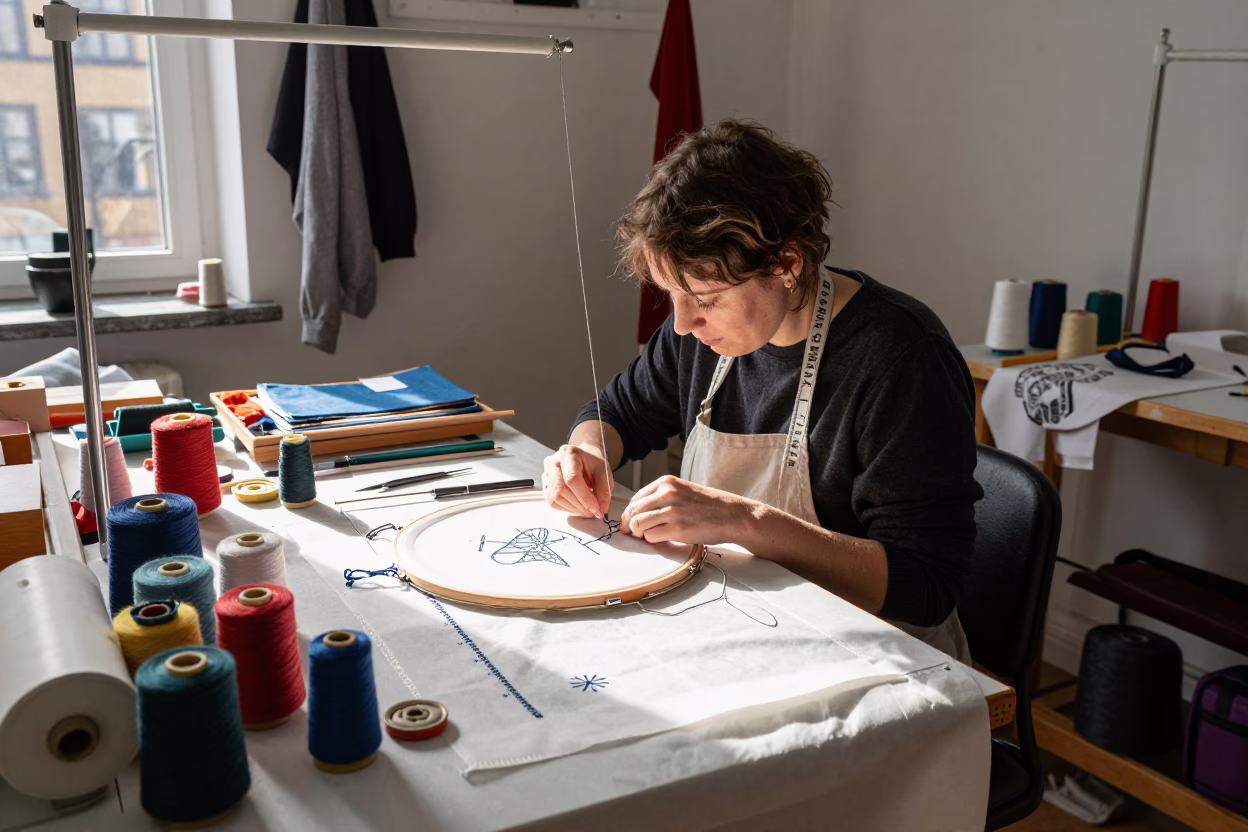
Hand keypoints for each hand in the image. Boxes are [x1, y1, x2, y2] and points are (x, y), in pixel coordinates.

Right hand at [542, 442, 613, 517]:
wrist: (582, 457)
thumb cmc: (591, 462)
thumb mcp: (603, 471)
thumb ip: (604, 489)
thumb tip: (601, 509)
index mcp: (569, 454)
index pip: (572, 479)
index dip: (585, 497)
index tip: (597, 509)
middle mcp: (553, 462)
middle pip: (561, 489)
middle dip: (579, 505)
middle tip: (593, 511)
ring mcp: (546, 474)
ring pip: (555, 498)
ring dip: (573, 508)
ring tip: (586, 509)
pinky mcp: (545, 485)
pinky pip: (552, 502)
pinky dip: (566, 508)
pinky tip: (577, 506)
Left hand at [620, 475, 756, 544]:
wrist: (734, 515)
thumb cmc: (710, 506)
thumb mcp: (684, 491)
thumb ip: (662, 497)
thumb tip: (639, 513)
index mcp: (666, 482)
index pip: (636, 499)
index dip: (630, 513)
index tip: (631, 523)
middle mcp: (667, 494)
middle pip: (633, 512)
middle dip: (629, 526)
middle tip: (632, 534)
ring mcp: (672, 511)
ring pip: (639, 525)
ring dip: (641, 534)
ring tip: (650, 537)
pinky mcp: (678, 529)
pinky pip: (652, 537)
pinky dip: (654, 541)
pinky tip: (664, 539)